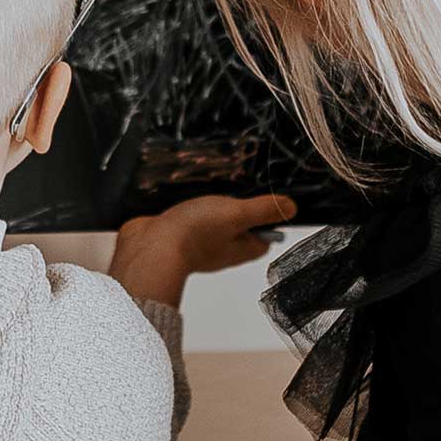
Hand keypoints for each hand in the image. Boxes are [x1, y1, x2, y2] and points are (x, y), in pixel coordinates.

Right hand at [112, 194, 295, 308]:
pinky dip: (190, 209)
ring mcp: (199, 243)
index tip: (268, 201)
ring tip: (212, 191)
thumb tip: (290, 208)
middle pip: (239, 229)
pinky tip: (187, 197)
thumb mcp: (237, 214)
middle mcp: (222, 249)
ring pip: (213, 224)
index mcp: (242, 248)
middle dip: (239, 210)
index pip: (265, 237)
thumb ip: (263, 210)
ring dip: (212, 208)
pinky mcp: (177, 235)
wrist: (150, 247)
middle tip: (238, 191)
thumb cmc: (194, 235)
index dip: (269, 219)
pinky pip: (189, 221)